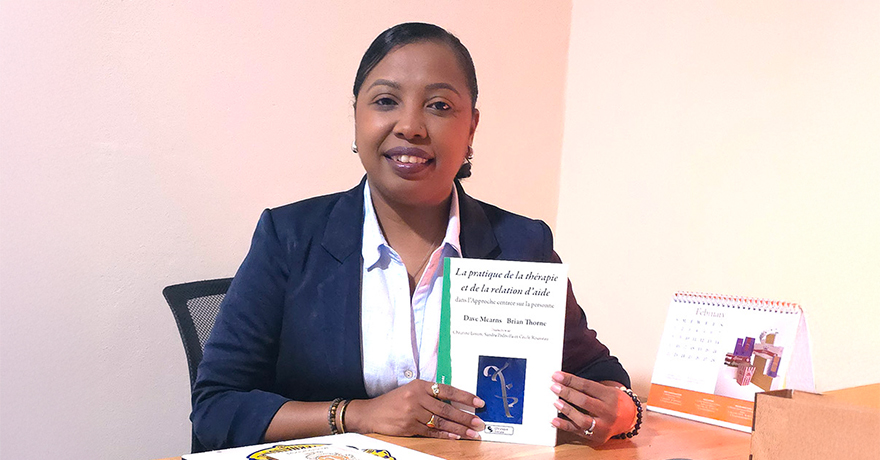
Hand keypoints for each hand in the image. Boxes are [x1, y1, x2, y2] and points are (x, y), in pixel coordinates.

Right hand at [346, 380, 485, 439]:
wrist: (371, 413)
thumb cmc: (393, 401)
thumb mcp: (411, 390)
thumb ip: (430, 395)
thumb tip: (455, 404)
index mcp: (420, 385)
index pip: (447, 391)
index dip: (465, 397)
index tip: (479, 402)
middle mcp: (417, 398)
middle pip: (446, 409)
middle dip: (465, 417)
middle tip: (479, 423)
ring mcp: (412, 413)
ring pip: (441, 422)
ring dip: (458, 429)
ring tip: (472, 433)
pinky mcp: (408, 427)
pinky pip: (430, 432)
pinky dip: (444, 435)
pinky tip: (455, 437)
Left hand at [549, 371, 636, 444]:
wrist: (629, 418)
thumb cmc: (613, 401)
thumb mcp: (606, 390)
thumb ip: (586, 387)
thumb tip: (562, 381)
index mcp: (610, 396)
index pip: (587, 386)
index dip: (570, 380)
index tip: (556, 376)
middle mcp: (609, 412)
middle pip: (584, 402)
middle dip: (567, 393)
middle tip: (554, 387)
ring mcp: (603, 426)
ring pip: (582, 420)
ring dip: (566, 410)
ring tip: (555, 402)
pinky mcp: (597, 437)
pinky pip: (578, 431)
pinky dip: (565, 425)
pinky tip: (555, 420)